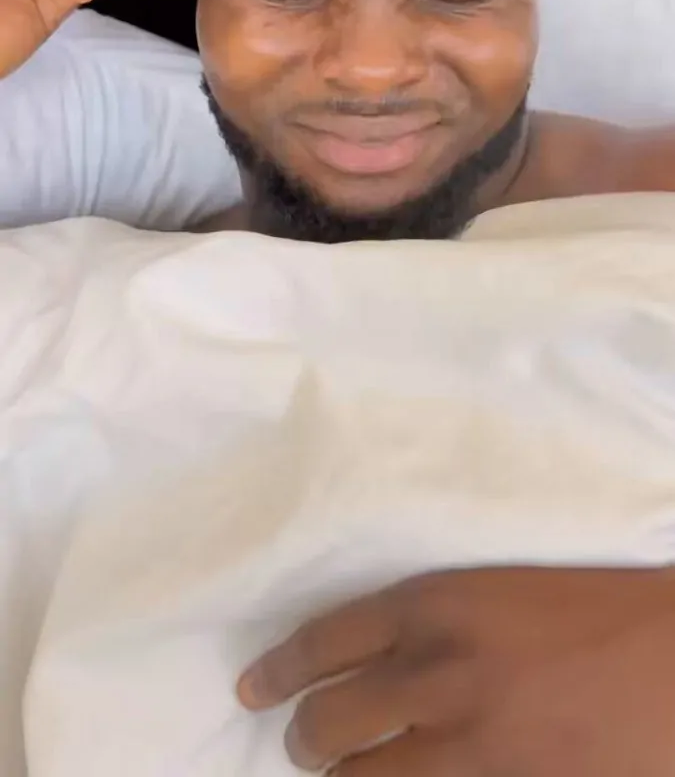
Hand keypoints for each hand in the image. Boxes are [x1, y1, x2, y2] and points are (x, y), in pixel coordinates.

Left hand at [238, 566, 674, 774]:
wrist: (671, 651)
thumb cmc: (590, 605)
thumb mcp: (496, 589)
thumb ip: (430, 618)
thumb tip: (367, 657)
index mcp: (438, 603)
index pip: (326, 639)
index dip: (278, 668)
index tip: (252, 687)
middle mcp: (442, 670)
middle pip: (332, 721)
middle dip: (305, 739)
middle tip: (303, 742)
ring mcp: (474, 740)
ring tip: (342, 773)